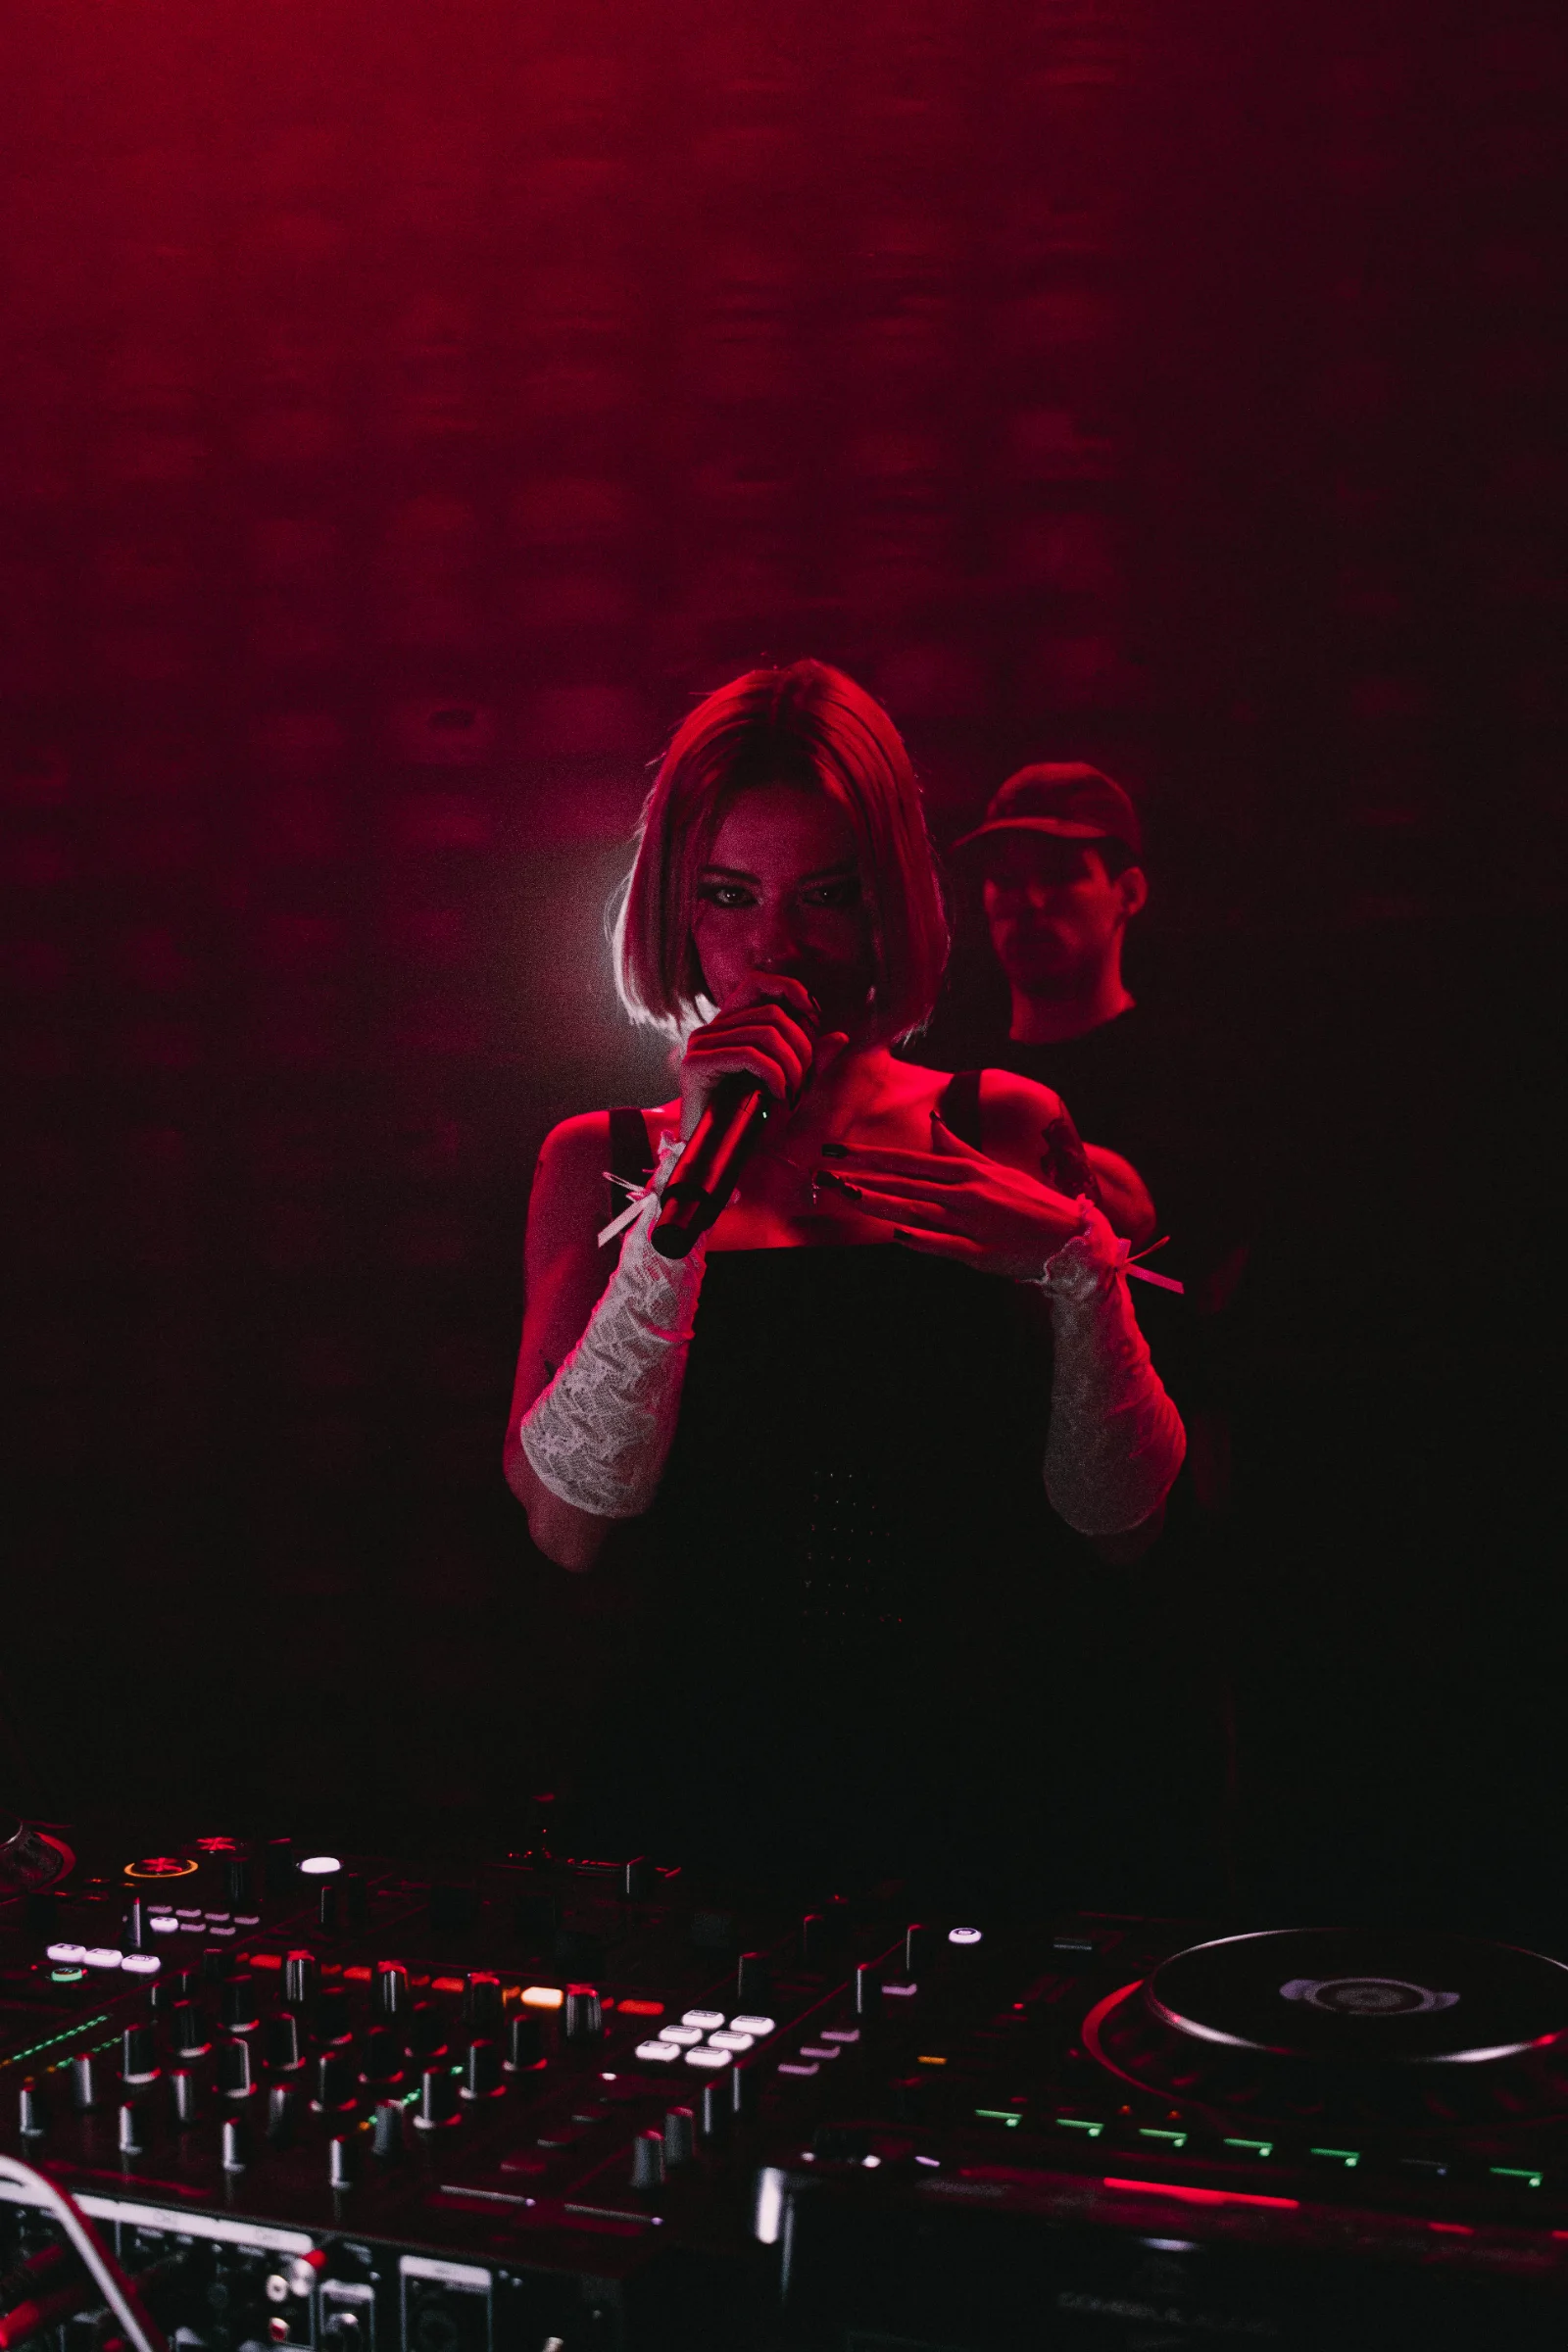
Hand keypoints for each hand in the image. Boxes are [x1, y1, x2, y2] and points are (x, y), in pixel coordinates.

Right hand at [679, 973, 848, 1139]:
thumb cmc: (754, 1120)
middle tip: (804, 1081)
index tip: (816, 1021)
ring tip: (792, 1093)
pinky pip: (749, 1055)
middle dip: (801, 1047)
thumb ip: (813, 1061)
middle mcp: (712, 1029)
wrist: (725, 1155)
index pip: (758, 982)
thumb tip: (840, 1036)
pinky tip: (778, 1095)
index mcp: (731, 1026)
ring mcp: (701, 1045)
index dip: (791, 991)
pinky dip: (774, 1075)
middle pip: (772, 1014)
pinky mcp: (697, 1064)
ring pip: (765, 1034)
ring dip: (791, 1067)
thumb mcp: (792, 1086)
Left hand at [812, 1108, 1087, 1278]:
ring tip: (845, 1194)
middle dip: (861, 1176)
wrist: (1070, 1238)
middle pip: (903, 1183)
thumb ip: (957, 1147)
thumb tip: (933, 1119)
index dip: (868, 1155)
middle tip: (822, 1171)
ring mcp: (972, 1224)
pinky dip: (923, 1240)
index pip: (906, 1161)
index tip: (836, 1150)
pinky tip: (896, 1235)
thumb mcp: (993, 1168)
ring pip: (917, 1210)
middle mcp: (965, 1193)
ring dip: (879, 1202)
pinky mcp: (980, 1254)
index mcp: (966, 1170)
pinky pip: (946, 1246)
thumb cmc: (1028, 1202)